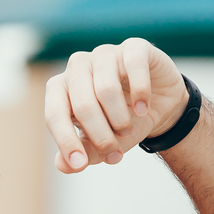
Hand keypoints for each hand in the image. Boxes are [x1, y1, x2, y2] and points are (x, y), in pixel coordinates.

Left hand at [44, 38, 187, 173]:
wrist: (158, 105)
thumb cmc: (121, 123)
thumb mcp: (102, 143)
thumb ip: (84, 153)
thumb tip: (63, 166)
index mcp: (60, 89)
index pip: (55, 114)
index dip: (66, 140)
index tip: (80, 163)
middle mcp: (77, 67)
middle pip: (82, 104)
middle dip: (100, 135)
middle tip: (114, 153)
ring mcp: (104, 54)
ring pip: (106, 89)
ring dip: (119, 118)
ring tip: (126, 129)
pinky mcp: (133, 47)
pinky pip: (133, 66)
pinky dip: (141, 93)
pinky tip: (143, 108)